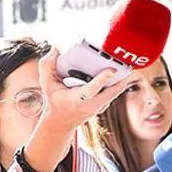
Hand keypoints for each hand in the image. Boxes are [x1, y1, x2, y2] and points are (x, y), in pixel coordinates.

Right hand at [22, 50, 126, 171]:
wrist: (60, 122)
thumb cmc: (54, 100)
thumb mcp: (46, 84)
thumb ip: (47, 66)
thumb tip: (55, 49)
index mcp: (77, 99)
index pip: (92, 89)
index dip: (102, 79)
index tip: (111, 69)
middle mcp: (91, 105)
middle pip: (112, 92)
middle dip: (120, 79)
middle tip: (125, 64)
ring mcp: (99, 107)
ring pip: (115, 93)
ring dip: (120, 79)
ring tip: (124, 65)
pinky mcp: (103, 106)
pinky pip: (113, 94)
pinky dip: (116, 83)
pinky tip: (118, 72)